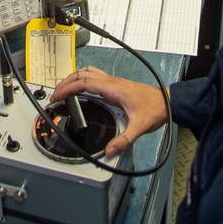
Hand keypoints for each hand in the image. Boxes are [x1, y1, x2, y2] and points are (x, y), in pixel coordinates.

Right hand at [51, 65, 168, 158]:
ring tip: (63, 89)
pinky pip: (94, 76)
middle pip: (81, 75)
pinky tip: (81, 88)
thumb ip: (124, 140)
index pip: (84, 83)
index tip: (57, 95)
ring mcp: (113, 81)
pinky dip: (82, 79)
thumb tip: (109, 151)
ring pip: (87, 72)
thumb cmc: (155, 109)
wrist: (167, 102)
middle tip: (55, 94)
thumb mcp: (139, 127)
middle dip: (65, 82)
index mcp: (113, 88)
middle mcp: (111, 82)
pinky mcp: (115, 84)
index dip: (67, 88)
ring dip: (73, 78)